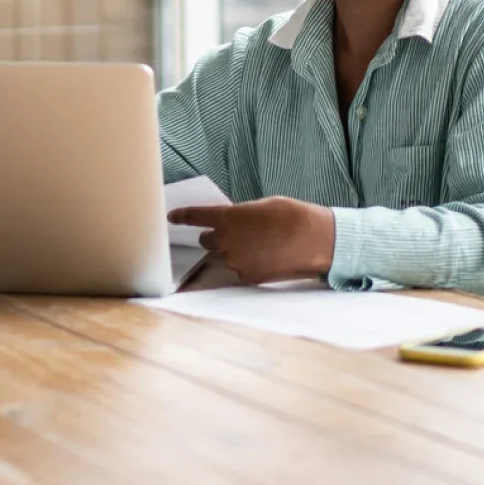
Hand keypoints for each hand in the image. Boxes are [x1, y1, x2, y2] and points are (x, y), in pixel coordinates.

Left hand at [168, 197, 336, 284]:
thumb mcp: (259, 207)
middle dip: (216, 236)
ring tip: (260, 244)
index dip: (181, 216)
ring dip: (234, 250)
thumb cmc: (289, 215)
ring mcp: (236, 262)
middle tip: (236, 232)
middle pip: (207, 240)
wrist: (312, 239)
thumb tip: (233, 224)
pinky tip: (266, 256)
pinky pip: (240, 269)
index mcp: (227, 218)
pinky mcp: (248, 277)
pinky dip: (248, 263)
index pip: (195, 216)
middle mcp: (226, 242)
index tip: (171, 217)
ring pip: (225, 256)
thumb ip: (239, 216)